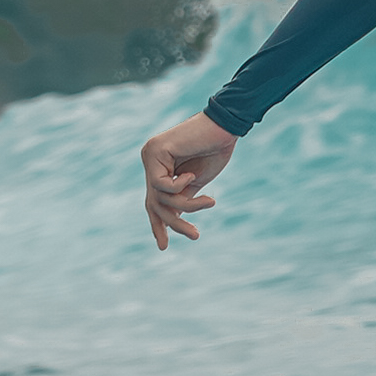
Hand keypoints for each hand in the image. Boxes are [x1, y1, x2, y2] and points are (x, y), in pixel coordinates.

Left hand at [139, 113, 238, 248]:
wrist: (225, 128)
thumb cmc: (215, 150)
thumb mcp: (196, 182)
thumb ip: (182, 198)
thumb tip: (171, 219)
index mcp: (160, 167)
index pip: (152, 202)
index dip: (158, 225)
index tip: (163, 247)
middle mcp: (150, 161)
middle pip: (155, 204)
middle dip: (174, 223)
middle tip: (195, 235)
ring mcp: (150, 155)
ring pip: (159, 197)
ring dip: (187, 205)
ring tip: (210, 202)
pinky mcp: (154, 151)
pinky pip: (160, 184)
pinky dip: (179, 187)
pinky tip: (192, 175)